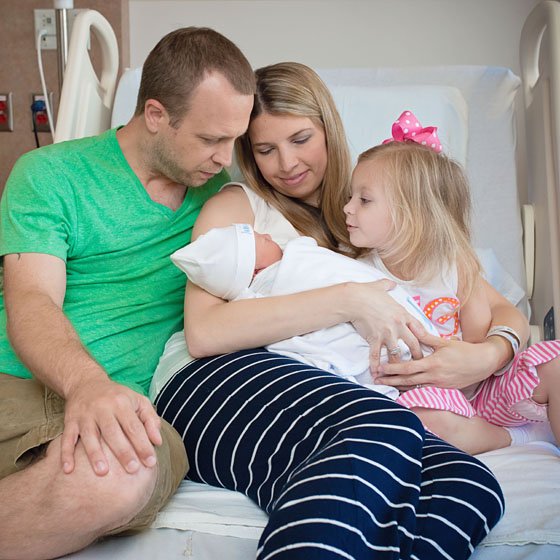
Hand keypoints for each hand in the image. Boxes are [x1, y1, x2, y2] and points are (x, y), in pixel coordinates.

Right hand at [60, 377, 161, 475]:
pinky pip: (67, 438)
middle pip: (113, 432)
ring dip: (95, 454)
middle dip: (123, 452)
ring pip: (90, 436)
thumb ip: (150, 419)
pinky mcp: (70, 421)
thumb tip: (158, 441)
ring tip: (103, 472)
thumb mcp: (138, 401)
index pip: (134, 427)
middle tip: (133, 469)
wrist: (86, 383)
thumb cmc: (118, 396)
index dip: (143, 444)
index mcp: (122, 403)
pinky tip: (68, 470)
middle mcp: (103, 408)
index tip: (151, 462)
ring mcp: (85, 415)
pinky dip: (66, 454)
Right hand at [348, 279, 424, 371]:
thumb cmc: (367, 292)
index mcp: (403, 314)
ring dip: (398, 365)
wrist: (354, 299)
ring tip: (400, 374)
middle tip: (420, 364)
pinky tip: (376, 373)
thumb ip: (388, 285)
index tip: (429, 346)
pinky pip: (376, 355)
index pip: (420, 328)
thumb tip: (391, 283)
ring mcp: (387, 334)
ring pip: (397, 354)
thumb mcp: (381, 286)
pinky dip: (376, 365)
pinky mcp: (374, 339)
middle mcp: (398, 326)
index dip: (426, 338)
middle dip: (418, 355)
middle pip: (413, 344)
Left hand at [374, 325, 498, 390]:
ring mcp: (439, 385)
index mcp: (433, 364)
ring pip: (414, 387)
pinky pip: (424, 390)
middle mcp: (434, 377)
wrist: (484, 363)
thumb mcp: (445, 342)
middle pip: (407, 381)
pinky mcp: (443, 390)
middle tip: (376, 380)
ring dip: (399, 387)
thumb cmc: (465, 351)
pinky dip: (412, 390)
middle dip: (390, 381)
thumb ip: (427, 338)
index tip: (380, 368)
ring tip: (386, 386)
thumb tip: (413, 328)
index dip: (392, 369)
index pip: (408, 368)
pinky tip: (403, 390)